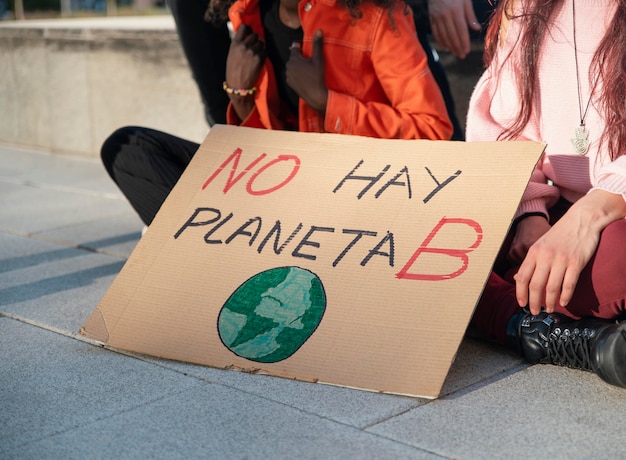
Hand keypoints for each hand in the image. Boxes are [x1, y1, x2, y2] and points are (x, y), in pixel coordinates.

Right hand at [225, 24, 265, 90]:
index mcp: (235, 44)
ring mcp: (252, 52)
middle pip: (255, 34)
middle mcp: (244, 46)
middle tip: (254, 47)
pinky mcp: (259, 58)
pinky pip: (265, 52)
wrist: (238, 85)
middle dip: (256, 40)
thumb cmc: (234, 71)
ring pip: (261, 43)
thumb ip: (239, 44)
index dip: (249, 29)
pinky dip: (263, 55)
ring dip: (260, 48)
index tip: (250, 32)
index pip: (244, 27)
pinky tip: (258, 62)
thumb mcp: (232, 54)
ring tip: (255, 56)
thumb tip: (248, 35)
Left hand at [286, 29, 327, 112]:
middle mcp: (288, 66)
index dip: (301, 47)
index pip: (295, 46)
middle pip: (293, 57)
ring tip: (307, 70)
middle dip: (300, 57)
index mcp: (294, 58)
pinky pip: (292, 74)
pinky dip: (296, 74)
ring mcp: (288, 75)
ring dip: (298, 66)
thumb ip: (317, 44)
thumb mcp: (318, 59)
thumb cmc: (317, 76)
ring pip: (292, 66)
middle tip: (309, 62)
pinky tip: (304, 77)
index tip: (307, 51)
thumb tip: (319, 30)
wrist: (315, 95)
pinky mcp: (289, 83)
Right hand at [428, 0, 480, 58]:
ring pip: (443, 36)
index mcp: (456, 10)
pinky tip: (445, 47)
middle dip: (457, 47)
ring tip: (455, 53)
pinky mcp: (431, 18)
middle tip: (462, 55)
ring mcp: (437, 17)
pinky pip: (435, 32)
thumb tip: (477, 29)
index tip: (467, 51)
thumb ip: (470, 15)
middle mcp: (445, 15)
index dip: (464, 42)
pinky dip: (440, 41)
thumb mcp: (465, 0)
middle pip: (452, 35)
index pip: (461, 30)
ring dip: (450, 46)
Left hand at [513, 190, 625, 314]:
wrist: (581, 220)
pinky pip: (568, 284)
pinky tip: (564, 302)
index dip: (520, 293)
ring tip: (550, 309)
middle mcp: (545, 257)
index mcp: (533, 252)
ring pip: (552, 288)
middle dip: (534, 302)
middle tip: (535, 312)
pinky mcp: (576, 262)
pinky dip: (565, 296)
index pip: (522, 277)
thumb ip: (530, 262)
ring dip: (550, 302)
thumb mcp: (540, 245)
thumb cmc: (560, 234)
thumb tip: (518, 279)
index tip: (522, 304)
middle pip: (535, 286)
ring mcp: (561, 260)